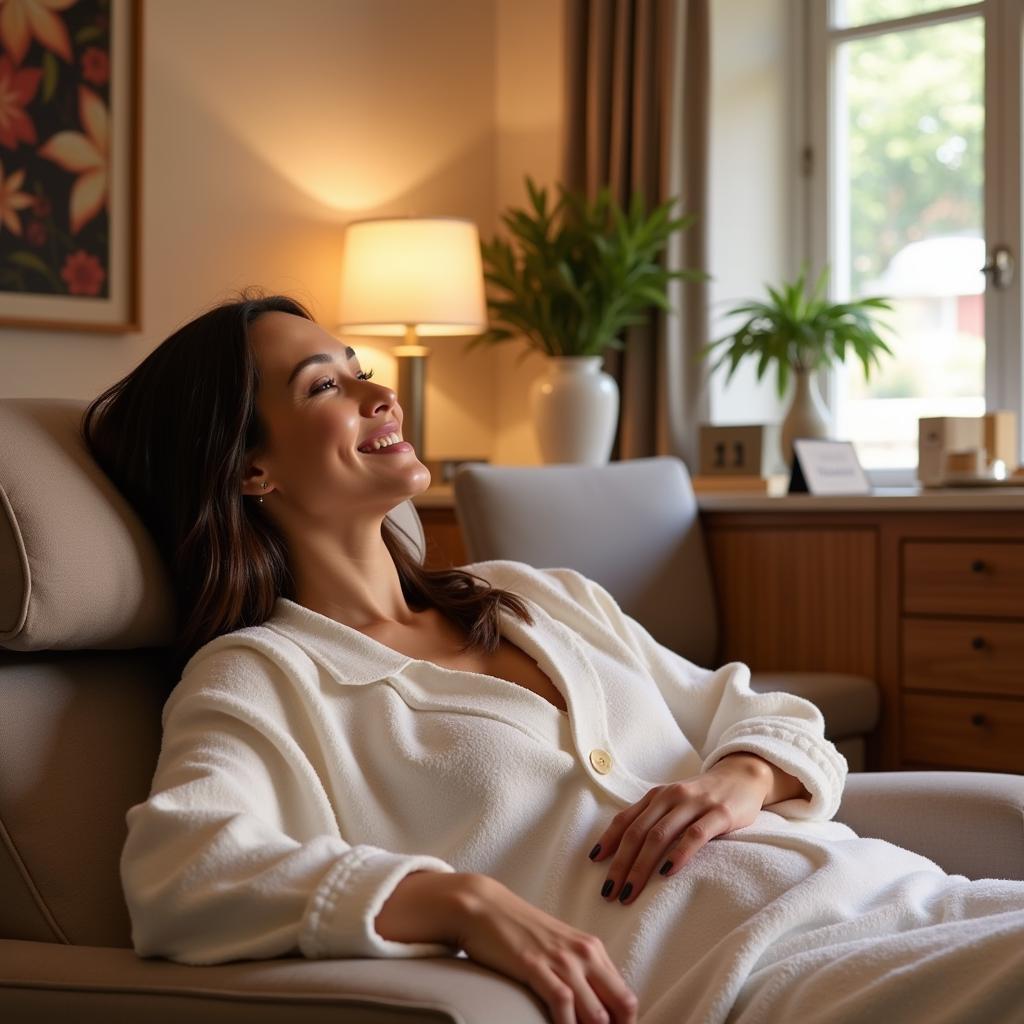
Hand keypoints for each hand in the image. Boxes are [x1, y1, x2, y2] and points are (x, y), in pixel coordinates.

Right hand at [453, 873, 638, 1023]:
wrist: (485, 906)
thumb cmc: (519, 931)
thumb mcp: (559, 949)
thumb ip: (578, 972)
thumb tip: (592, 1007)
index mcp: (593, 949)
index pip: (626, 997)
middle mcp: (584, 953)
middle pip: (621, 1005)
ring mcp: (561, 959)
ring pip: (596, 1012)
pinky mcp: (535, 965)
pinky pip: (562, 1003)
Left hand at [589, 754, 806, 905]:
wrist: (743, 775)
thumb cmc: (703, 796)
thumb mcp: (674, 803)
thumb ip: (653, 820)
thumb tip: (621, 849)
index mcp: (656, 796)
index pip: (625, 820)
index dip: (608, 841)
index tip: (593, 863)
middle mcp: (670, 797)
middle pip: (638, 833)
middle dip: (620, 864)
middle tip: (609, 892)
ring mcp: (695, 804)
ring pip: (660, 836)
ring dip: (641, 866)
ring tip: (630, 891)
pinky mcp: (720, 813)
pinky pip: (695, 835)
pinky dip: (679, 854)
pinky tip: (667, 872)